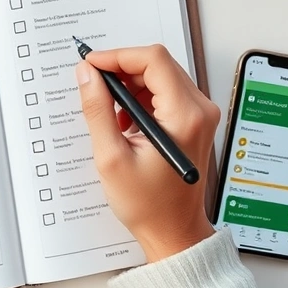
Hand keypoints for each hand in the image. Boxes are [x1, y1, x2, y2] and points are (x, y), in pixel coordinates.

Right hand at [76, 44, 219, 261]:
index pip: (153, 61)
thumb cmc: (148, 204)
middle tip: (93, 85)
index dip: (118, 56)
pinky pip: (165, 92)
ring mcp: (200, 115)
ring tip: (111, 115)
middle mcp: (199, 110)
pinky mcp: (194, 121)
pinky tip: (126, 123)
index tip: (92, 65)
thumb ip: (98, 110)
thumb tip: (87, 75)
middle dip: (122, 69)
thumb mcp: (111, 157)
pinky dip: (141, 98)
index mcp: (184, 116)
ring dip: (131, 86)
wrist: (173, 231)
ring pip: (160, 76)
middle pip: (158, 64)